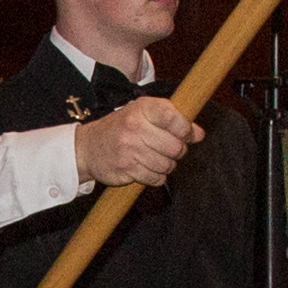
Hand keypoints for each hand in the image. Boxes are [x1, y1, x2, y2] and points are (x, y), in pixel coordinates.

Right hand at [75, 98, 195, 191]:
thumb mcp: (144, 114)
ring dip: (167, 165)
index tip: (186, 133)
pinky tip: (147, 168)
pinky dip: (156, 177)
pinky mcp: (126, 169)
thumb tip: (200, 134)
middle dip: (178, 151)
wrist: (88, 147)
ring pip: (167, 165)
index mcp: (142, 108)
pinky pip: (155, 179)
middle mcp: (134, 127)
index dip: (186, 129)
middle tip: (170, 149)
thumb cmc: (122, 128)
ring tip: (156, 158)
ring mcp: (129, 149)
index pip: (174, 118)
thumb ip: (173, 120)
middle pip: (175, 146)